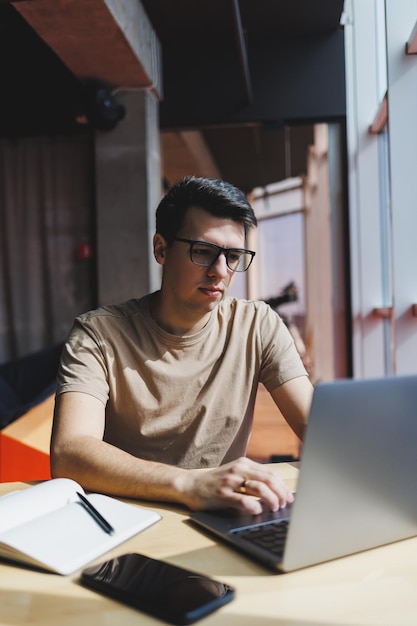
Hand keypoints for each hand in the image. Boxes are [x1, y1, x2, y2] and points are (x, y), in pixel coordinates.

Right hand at [179, 457, 293, 514]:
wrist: (190, 485)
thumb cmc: (215, 482)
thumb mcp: (235, 474)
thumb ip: (251, 479)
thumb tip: (275, 492)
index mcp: (243, 463)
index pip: (270, 473)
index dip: (282, 486)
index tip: (289, 497)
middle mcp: (238, 469)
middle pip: (268, 480)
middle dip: (280, 493)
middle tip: (285, 504)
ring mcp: (230, 481)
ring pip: (259, 488)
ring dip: (271, 500)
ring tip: (275, 508)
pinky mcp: (222, 494)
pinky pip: (243, 500)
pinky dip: (254, 507)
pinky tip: (258, 511)